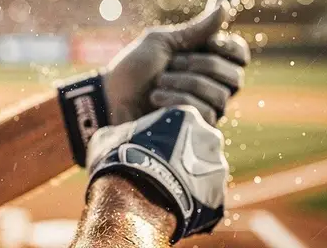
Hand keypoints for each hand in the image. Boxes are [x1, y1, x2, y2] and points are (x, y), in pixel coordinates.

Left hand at [56, 1, 248, 165]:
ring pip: (218, 94)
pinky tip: (156, 99)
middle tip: (172, 63)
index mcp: (206, 61)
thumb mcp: (161, 42)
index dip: (231, 48)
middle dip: (200, 65)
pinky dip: (176, 100)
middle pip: (234, 75)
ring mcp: (205, 109)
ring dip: (183, 83)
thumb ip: (195, 30)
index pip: (240, 55)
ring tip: (158, 83)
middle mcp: (211, 85)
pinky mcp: (194, 128)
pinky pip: (203, 111)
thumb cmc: (133, 69)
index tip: (210, 43)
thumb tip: (225, 8)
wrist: (110, 98)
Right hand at [85, 106, 226, 243]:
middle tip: (157, 173)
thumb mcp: (108, 137)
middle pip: (195, 148)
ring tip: (163, 196)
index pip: (178, 124)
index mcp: (186, 116)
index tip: (147, 151)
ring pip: (203, 176)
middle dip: (180, 161)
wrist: (134, 199)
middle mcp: (209, 138)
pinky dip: (191, 205)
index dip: (161, 140)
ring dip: (187, 183)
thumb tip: (113, 136)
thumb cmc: (119, 161)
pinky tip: (170, 210)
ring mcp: (217, 169)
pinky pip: (205, 202)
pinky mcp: (218, 199)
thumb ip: (120, 133)